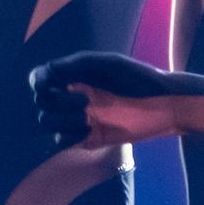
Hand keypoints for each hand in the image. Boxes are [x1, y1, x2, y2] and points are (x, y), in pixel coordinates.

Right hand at [29, 53, 176, 147]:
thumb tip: (49, 69)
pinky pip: (63, 140)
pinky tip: (90, 131)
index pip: (40, 78)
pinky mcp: (89, 138)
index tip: (46, 85)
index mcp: (74, 76)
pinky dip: (70, 136)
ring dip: (63, 119)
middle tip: (85, 98)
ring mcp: (80, 118)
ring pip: (48, 122)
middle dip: (57, 100)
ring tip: (88, 116)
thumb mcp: (109, 64)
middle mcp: (72, 96)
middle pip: (42, 101)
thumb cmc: (139, 78)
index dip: (38, 81)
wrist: (165, 105)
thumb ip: (77, 64)